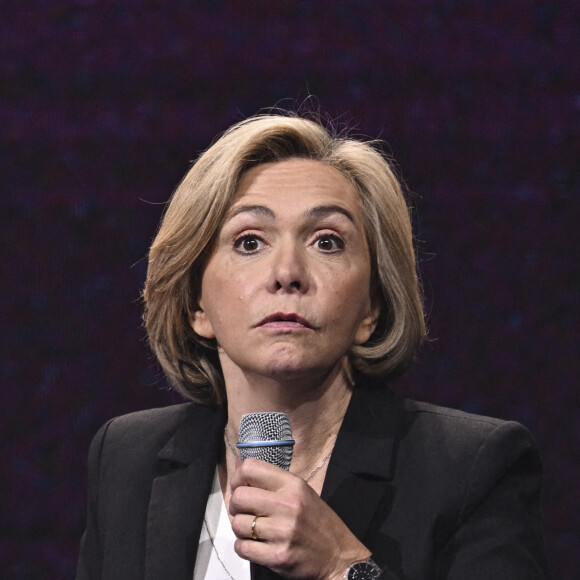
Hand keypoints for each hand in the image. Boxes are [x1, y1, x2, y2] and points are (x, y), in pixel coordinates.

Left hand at [229, 458, 370, 578]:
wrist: (339, 556)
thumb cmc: (317, 521)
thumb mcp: (301, 491)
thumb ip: (271, 479)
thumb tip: (238, 464)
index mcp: (293, 485)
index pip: (251, 469)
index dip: (238, 477)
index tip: (239, 486)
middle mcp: (287, 505)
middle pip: (239, 496)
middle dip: (235, 505)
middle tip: (243, 511)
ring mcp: (282, 532)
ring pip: (238, 524)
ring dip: (239, 528)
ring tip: (251, 530)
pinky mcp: (278, 556)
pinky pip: (242, 548)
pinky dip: (243, 547)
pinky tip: (254, 545)